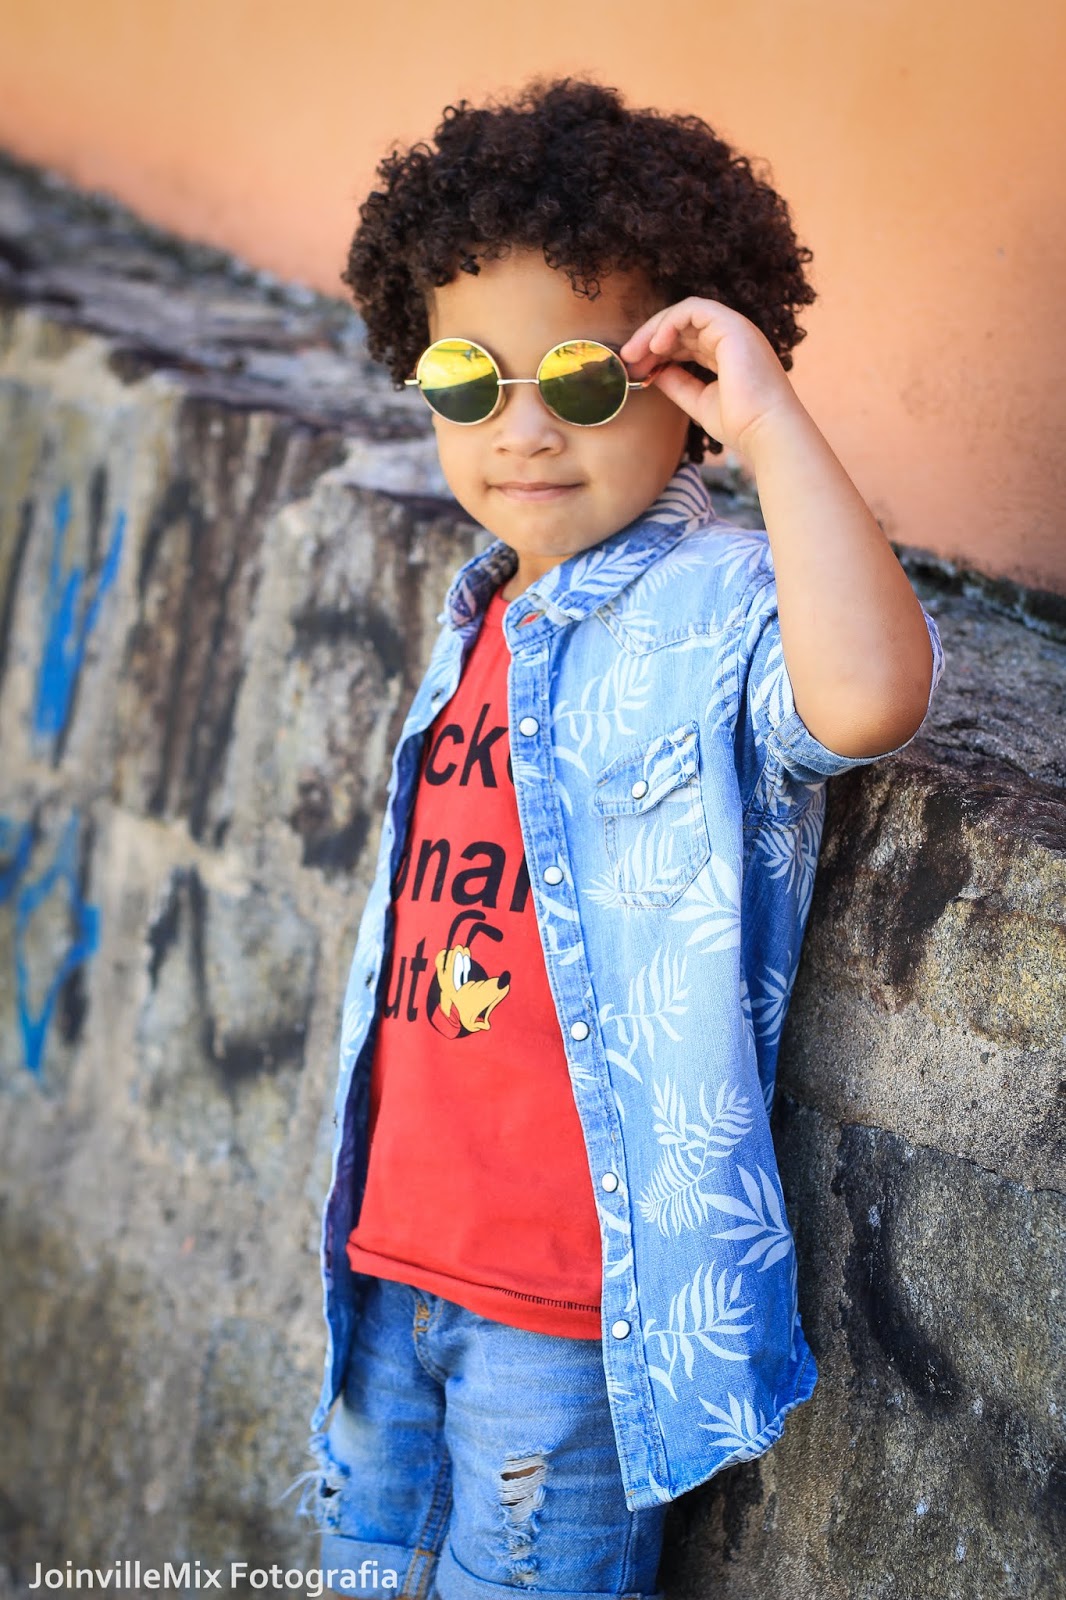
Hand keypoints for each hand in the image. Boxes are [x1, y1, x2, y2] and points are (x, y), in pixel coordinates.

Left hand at [620, 298, 803, 460]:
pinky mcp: (732, 326)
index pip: (685, 341)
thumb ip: (678, 383)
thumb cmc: (740, 423)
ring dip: (655, 330)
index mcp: (726, 353)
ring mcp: (733, 328)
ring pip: (684, 313)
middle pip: (681, 325)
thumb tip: (655, 372)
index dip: (657, 351)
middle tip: (627, 360)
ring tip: (635, 353)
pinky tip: (656, 345)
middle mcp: (731, 337)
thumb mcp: (699, 401)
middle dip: (649, 340)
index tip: (636, 369)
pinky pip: (694, 310)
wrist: (765, 430)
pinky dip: (670, 323)